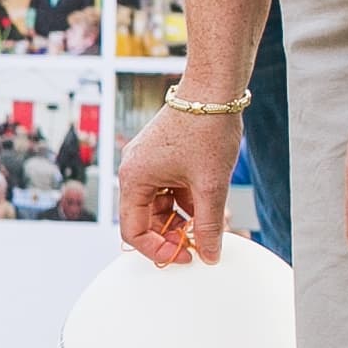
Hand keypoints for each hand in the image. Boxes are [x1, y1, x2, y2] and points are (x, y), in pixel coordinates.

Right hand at [115, 103, 244, 265]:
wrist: (214, 91)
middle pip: (145, 219)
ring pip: (159, 205)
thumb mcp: (211, 185)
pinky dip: (185, 200)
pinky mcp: (161, 157)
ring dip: (181, 218)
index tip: (184, 256)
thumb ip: (209, 225)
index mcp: (134, 179)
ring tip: (208, 222)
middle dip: (170, 234)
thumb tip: (210, 254)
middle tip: (199, 244)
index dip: (157, 250)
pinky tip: (207, 204)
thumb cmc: (207, 131)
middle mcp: (134, 172)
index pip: (133, 230)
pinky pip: (167, 188)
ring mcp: (147, 163)